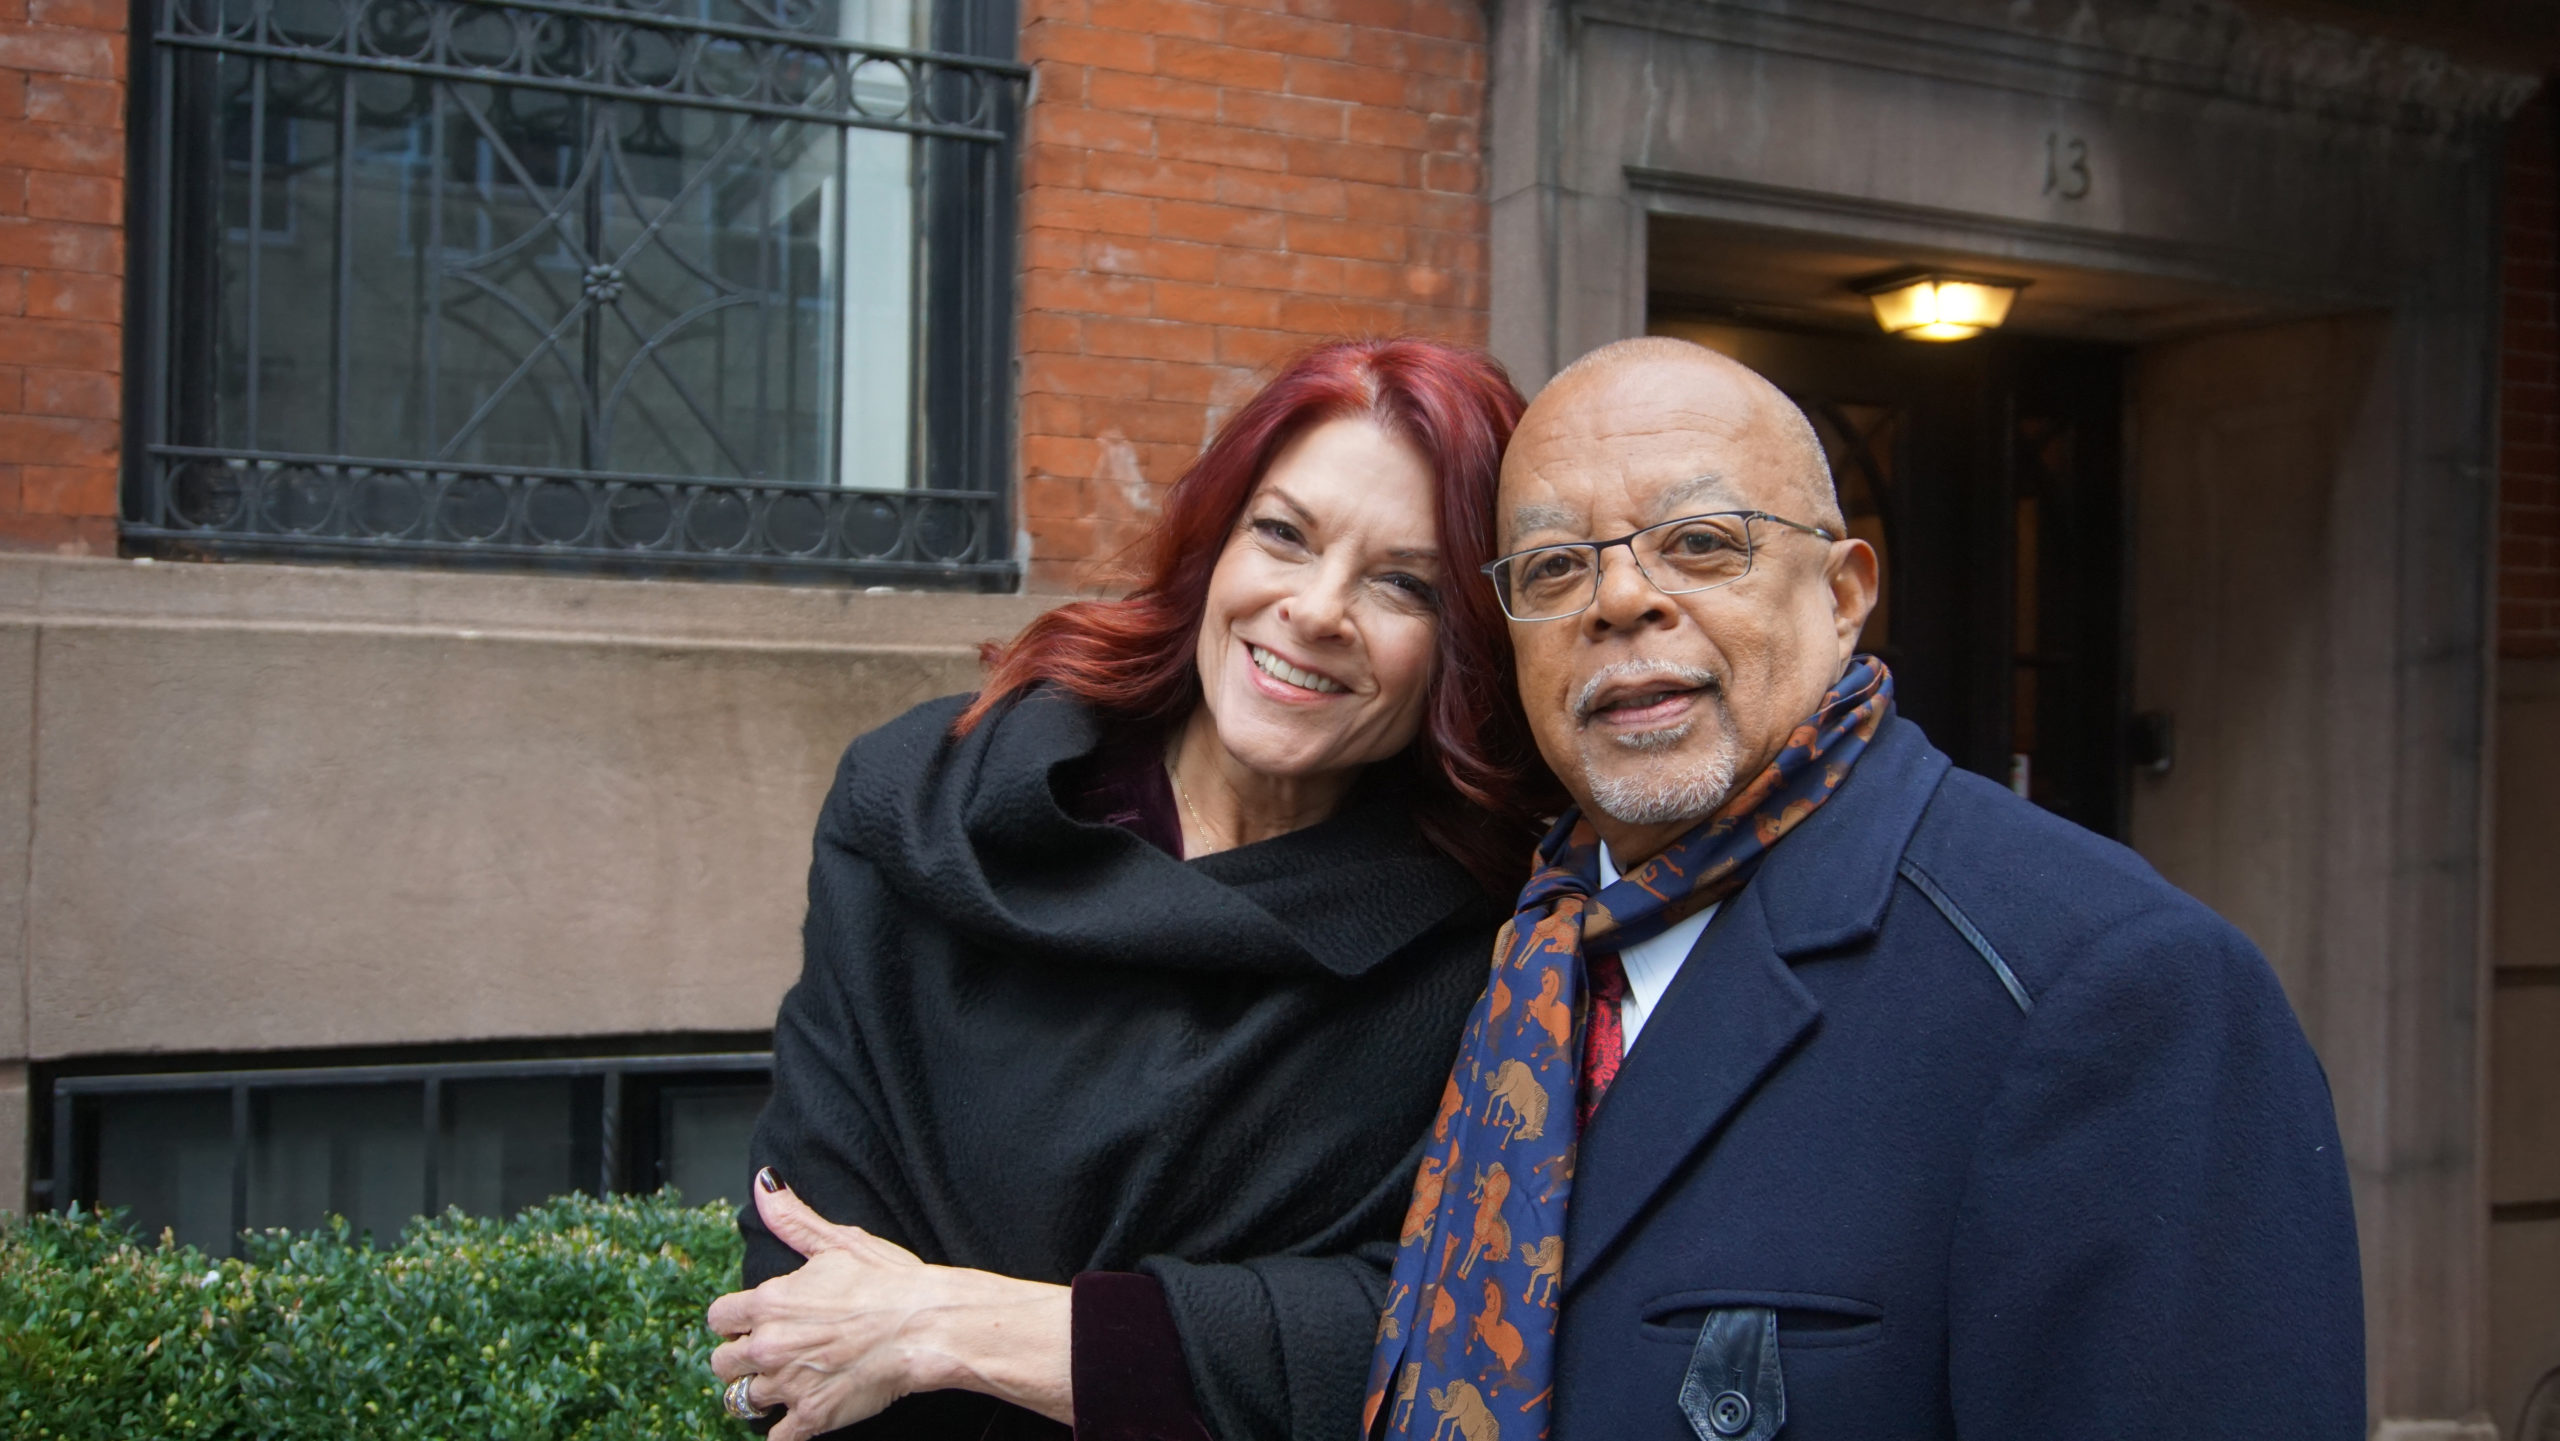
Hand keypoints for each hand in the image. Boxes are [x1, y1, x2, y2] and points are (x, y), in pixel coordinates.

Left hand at [705, 1171, 1072, 1437]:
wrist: (926, 1327)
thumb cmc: (889, 1282)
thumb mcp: (839, 1242)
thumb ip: (793, 1220)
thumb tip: (764, 1184)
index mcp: (770, 1302)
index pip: (718, 1319)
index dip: (735, 1321)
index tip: (752, 1322)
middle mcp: (769, 1346)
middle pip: (721, 1364)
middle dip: (741, 1360)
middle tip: (770, 1355)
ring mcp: (788, 1385)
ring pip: (742, 1402)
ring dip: (761, 1394)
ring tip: (786, 1384)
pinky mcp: (811, 1417)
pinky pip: (776, 1437)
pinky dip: (785, 1429)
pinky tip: (801, 1414)